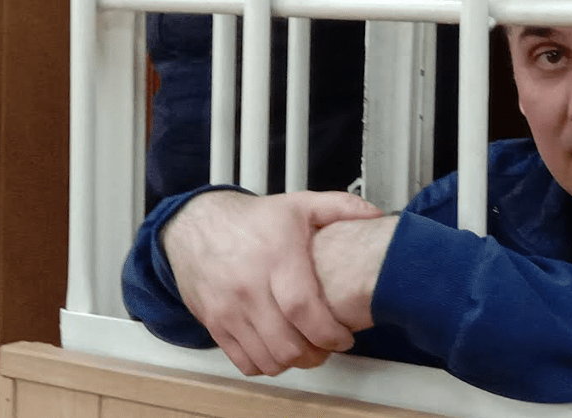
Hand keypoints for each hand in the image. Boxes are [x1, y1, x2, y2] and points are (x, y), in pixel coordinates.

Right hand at [161, 190, 382, 375]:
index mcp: (275, 257)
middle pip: (286, 343)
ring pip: (266, 357)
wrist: (196, 225)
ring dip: (294, 362)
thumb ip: (341, 207)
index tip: (344, 337)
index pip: (303, 309)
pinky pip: (243, 361)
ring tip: (307, 349)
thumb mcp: (298, 205)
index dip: (329, 332)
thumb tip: (375, 215)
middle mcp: (248, 285)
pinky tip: (278, 350)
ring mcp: (228, 308)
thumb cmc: (252, 220)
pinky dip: (266, 365)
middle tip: (329, 346)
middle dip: (316, 354)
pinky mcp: (214, 323)